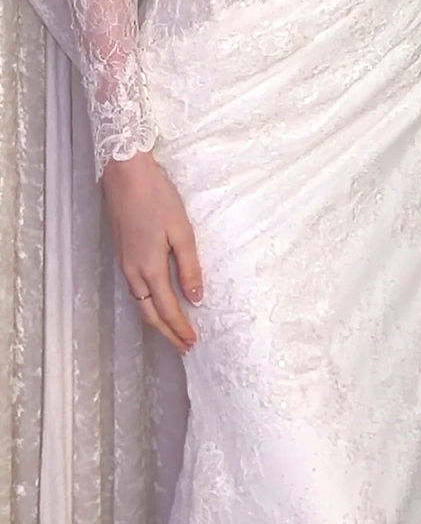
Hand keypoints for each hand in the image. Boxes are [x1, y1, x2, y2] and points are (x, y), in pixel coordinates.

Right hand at [102, 151, 202, 351]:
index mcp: (149, 268)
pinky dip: (147, 305)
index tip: (193, 342)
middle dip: (167, 333)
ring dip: (156, 321)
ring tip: (173, 331)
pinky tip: (156, 304)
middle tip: (184, 346)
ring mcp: (124, 265)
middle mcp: (133, 272)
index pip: (167, 309)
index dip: (180, 328)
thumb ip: (189, 266)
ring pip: (139, 305)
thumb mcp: (181, 231)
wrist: (126, 177)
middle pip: (149, 314)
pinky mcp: (121, 256)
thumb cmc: (157, 199)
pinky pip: (134, 291)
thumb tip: (196, 298)